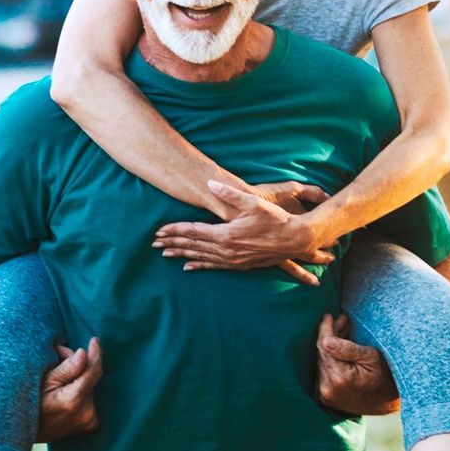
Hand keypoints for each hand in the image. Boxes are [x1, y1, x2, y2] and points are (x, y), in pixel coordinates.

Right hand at [36, 338, 102, 441]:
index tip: (94, 340)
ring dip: (80, 377)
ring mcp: (90, 419)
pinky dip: (83, 390)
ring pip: (91, 386)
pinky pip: (91, 398)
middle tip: (61, 357)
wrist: (30, 430)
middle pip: (91, 377)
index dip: (95, 353)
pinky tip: (69, 390)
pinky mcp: (92, 423)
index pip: (93, 370)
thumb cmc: (32, 402)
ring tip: (61, 379)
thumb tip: (83, 353)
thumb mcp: (43, 381)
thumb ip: (66, 368)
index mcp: (73, 399)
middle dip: (80, 364)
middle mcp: (86, 411)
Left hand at [154, 181, 334, 285]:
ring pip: (201, 257)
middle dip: (172, 244)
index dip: (175, 231)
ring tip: (165, 254)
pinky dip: (199, 265)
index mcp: (226, 234)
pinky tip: (189, 267)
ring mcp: (233, 260)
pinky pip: (213, 266)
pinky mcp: (240, 265)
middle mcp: (226, 250)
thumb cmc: (276, 219)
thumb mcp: (253, 202)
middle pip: (193, 246)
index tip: (158, 232)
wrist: (295, 240)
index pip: (194, 231)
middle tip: (154, 245)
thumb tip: (210, 183)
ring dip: (182, 254)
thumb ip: (230, 194)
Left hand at [315, 314, 399, 415]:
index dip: (326, 328)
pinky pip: (321, 372)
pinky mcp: (324, 398)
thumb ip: (347, 348)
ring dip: (328, 346)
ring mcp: (324, 395)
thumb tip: (325, 340)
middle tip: (342, 320)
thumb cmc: (384, 375)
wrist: (387, 403)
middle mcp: (328, 389)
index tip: (328, 315)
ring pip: (321, 361)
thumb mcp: (371, 357)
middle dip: (329, 335)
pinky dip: (329, 360)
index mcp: (340, 378)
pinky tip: (338, 350)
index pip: (324, 346)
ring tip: (342, 332)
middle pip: (321, 353)